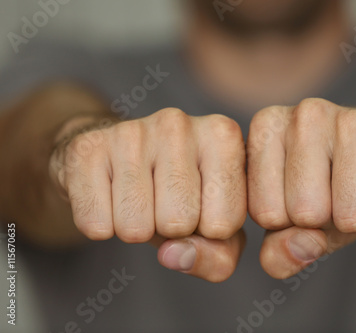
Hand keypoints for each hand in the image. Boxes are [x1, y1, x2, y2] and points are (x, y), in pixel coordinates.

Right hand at [50, 108, 246, 281]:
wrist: (120, 160)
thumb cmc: (181, 194)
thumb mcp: (217, 229)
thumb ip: (217, 256)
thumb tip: (176, 255)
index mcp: (223, 135)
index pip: (224, 222)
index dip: (209, 232)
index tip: (201, 206)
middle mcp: (179, 123)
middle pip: (180, 222)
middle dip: (171, 230)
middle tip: (165, 203)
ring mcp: (130, 130)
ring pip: (136, 227)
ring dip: (137, 229)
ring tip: (140, 198)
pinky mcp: (87, 148)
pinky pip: (96, 224)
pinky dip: (102, 226)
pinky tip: (110, 197)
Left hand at [247, 98, 355, 278]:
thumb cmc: (338, 186)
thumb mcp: (297, 223)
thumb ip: (278, 251)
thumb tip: (299, 249)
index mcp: (267, 128)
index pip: (265, 213)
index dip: (292, 223)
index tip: (307, 195)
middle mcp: (303, 114)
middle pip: (304, 213)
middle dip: (327, 221)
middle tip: (340, 192)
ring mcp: (351, 117)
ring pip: (349, 215)